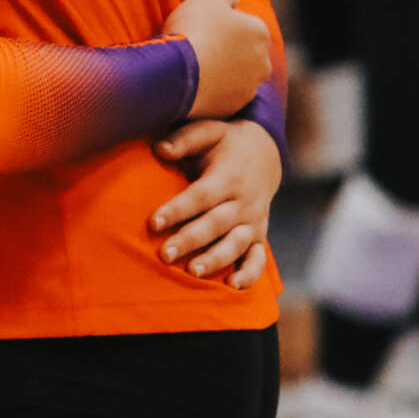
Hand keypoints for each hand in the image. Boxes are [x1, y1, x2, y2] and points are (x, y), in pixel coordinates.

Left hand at [150, 117, 278, 289]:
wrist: (265, 152)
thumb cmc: (225, 143)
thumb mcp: (209, 131)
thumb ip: (185, 139)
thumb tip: (160, 149)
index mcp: (228, 177)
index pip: (200, 196)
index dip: (178, 209)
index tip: (153, 223)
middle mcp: (243, 202)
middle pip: (216, 224)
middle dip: (190, 240)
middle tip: (164, 255)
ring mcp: (253, 221)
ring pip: (236, 244)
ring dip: (216, 259)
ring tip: (192, 272)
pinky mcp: (259, 235)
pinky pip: (259, 258)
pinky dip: (250, 273)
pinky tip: (233, 286)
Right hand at [161, 0, 270, 118]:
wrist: (175, 74)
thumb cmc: (193, 31)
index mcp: (261, 33)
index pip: (242, 23)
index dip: (220, 23)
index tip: (199, 25)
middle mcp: (263, 63)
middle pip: (241, 51)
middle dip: (224, 49)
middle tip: (195, 46)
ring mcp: (247, 89)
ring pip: (232, 76)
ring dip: (217, 71)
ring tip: (190, 67)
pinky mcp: (230, 108)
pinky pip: (220, 96)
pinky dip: (209, 90)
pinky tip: (189, 83)